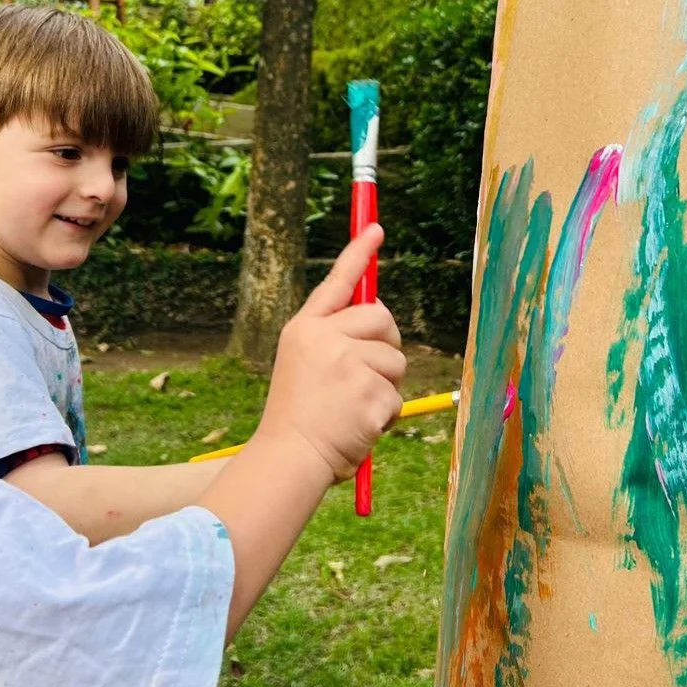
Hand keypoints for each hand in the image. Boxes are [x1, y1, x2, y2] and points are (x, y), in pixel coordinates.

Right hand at [254, 224, 405, 482]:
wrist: (290, 457)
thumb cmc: (298, 419)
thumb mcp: (305, 366)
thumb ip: (335, 342)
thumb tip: (380, 324)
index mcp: (305, 330)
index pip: (337, 283)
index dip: (358, 254)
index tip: (375, 228)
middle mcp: (326, 339)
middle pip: (382, 318)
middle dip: (388, 342)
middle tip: (373, 372)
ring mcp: (349, 363)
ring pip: (396, 360)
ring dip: (387, 385)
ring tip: (355, 408)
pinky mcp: (370, 392)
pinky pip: (396, 395)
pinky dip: (386, 414)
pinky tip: (360, 425)